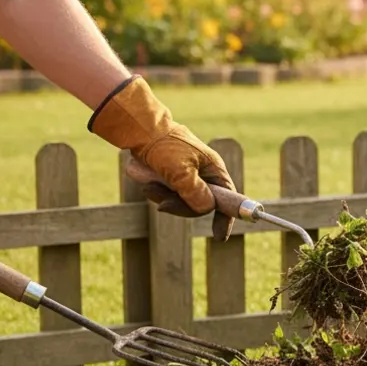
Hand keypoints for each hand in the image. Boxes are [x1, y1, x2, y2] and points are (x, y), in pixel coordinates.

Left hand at [89, 76, 235, 240]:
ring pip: (182, 202)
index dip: (226, 218)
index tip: (219, 236)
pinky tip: (147, 183)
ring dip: (165, 198)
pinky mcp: (173, 178)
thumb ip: (195, 192)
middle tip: (163, 205)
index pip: (228, 198)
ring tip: (149, 185)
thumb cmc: (163, 145)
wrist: (139, 129)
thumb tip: (207, 209)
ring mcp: (188, 177)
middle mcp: (204, 175)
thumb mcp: (180, 171)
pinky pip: (169, 196)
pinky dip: (158, 193)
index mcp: (214, 169)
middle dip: (181, 206)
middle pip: (201, 205)